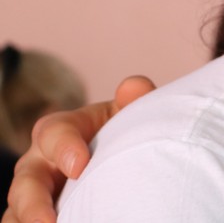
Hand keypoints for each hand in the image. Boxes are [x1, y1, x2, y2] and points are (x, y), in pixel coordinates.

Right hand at [3, 76, 154, 222]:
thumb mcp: (126, 114)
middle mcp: (38, 164)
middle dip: (33, 203)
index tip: (79, 166)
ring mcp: (32, 195)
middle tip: (48, 221)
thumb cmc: (119, 132)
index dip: (64, 148)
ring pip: (16, 212)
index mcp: (59, 131)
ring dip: (29, 222)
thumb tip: (134, 87)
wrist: (118, 159)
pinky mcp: (35, 216)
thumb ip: (133, 99)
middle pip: (25, 182)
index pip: (53, 132)